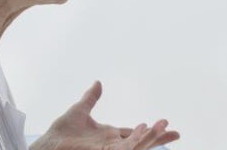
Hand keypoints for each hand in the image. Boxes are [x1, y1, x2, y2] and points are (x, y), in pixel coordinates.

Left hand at [31, 81, 179, 149]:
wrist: (49, 146)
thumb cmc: (60, 133)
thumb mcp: (79, 110)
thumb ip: (91, 98)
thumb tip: (97, 82)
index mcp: (109, 136)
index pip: (135, 134)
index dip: (150, 130)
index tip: (165, 125)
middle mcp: (113, 146)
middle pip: (141, 142)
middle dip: (158, 137)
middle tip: (177, 132)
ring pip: (137, 146)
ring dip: (151, 137)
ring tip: (163, 125)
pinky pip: (125, 149)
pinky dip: (136, 140)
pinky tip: (144, 129)